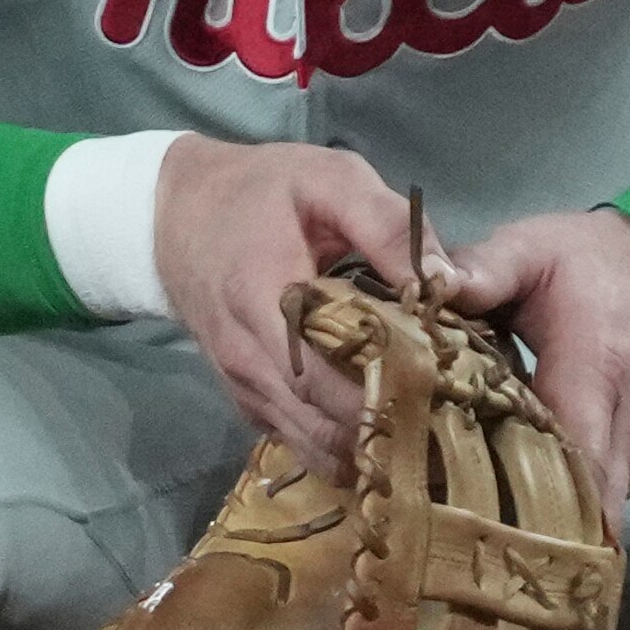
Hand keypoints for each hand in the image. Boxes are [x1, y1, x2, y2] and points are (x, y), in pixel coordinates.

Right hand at [155, 138, 433, 470]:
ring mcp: (244, 385)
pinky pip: (298, 442)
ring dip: (369, 449)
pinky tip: (386, 434)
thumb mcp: (328, 180)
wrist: (176, 213)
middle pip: (326, 421)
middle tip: (453, 418)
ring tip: (429, 434)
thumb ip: (387, 224)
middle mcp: (248, 356)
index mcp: (265, 297)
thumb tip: (446, 280)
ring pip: (313, 445)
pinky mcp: (247, 400)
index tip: (446, 387)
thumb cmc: (260, 192)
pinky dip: (343, 448)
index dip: (389, 390)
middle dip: (390, 427)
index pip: (328, 372)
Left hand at [444, 208, 629, 517]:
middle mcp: (627, 424)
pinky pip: (599, 502)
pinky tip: (509, 500)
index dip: (532, 502)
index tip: (474, 522)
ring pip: (592, 513)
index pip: (576, 457)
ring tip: (472, 519)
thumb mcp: (532, 249)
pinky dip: (560, 508)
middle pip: (582, 506)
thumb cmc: (591, 261)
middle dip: (524, 528)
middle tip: (454, 535)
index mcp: (596, 369)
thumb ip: (482, 270)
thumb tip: (424, 287)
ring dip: (540, 521)